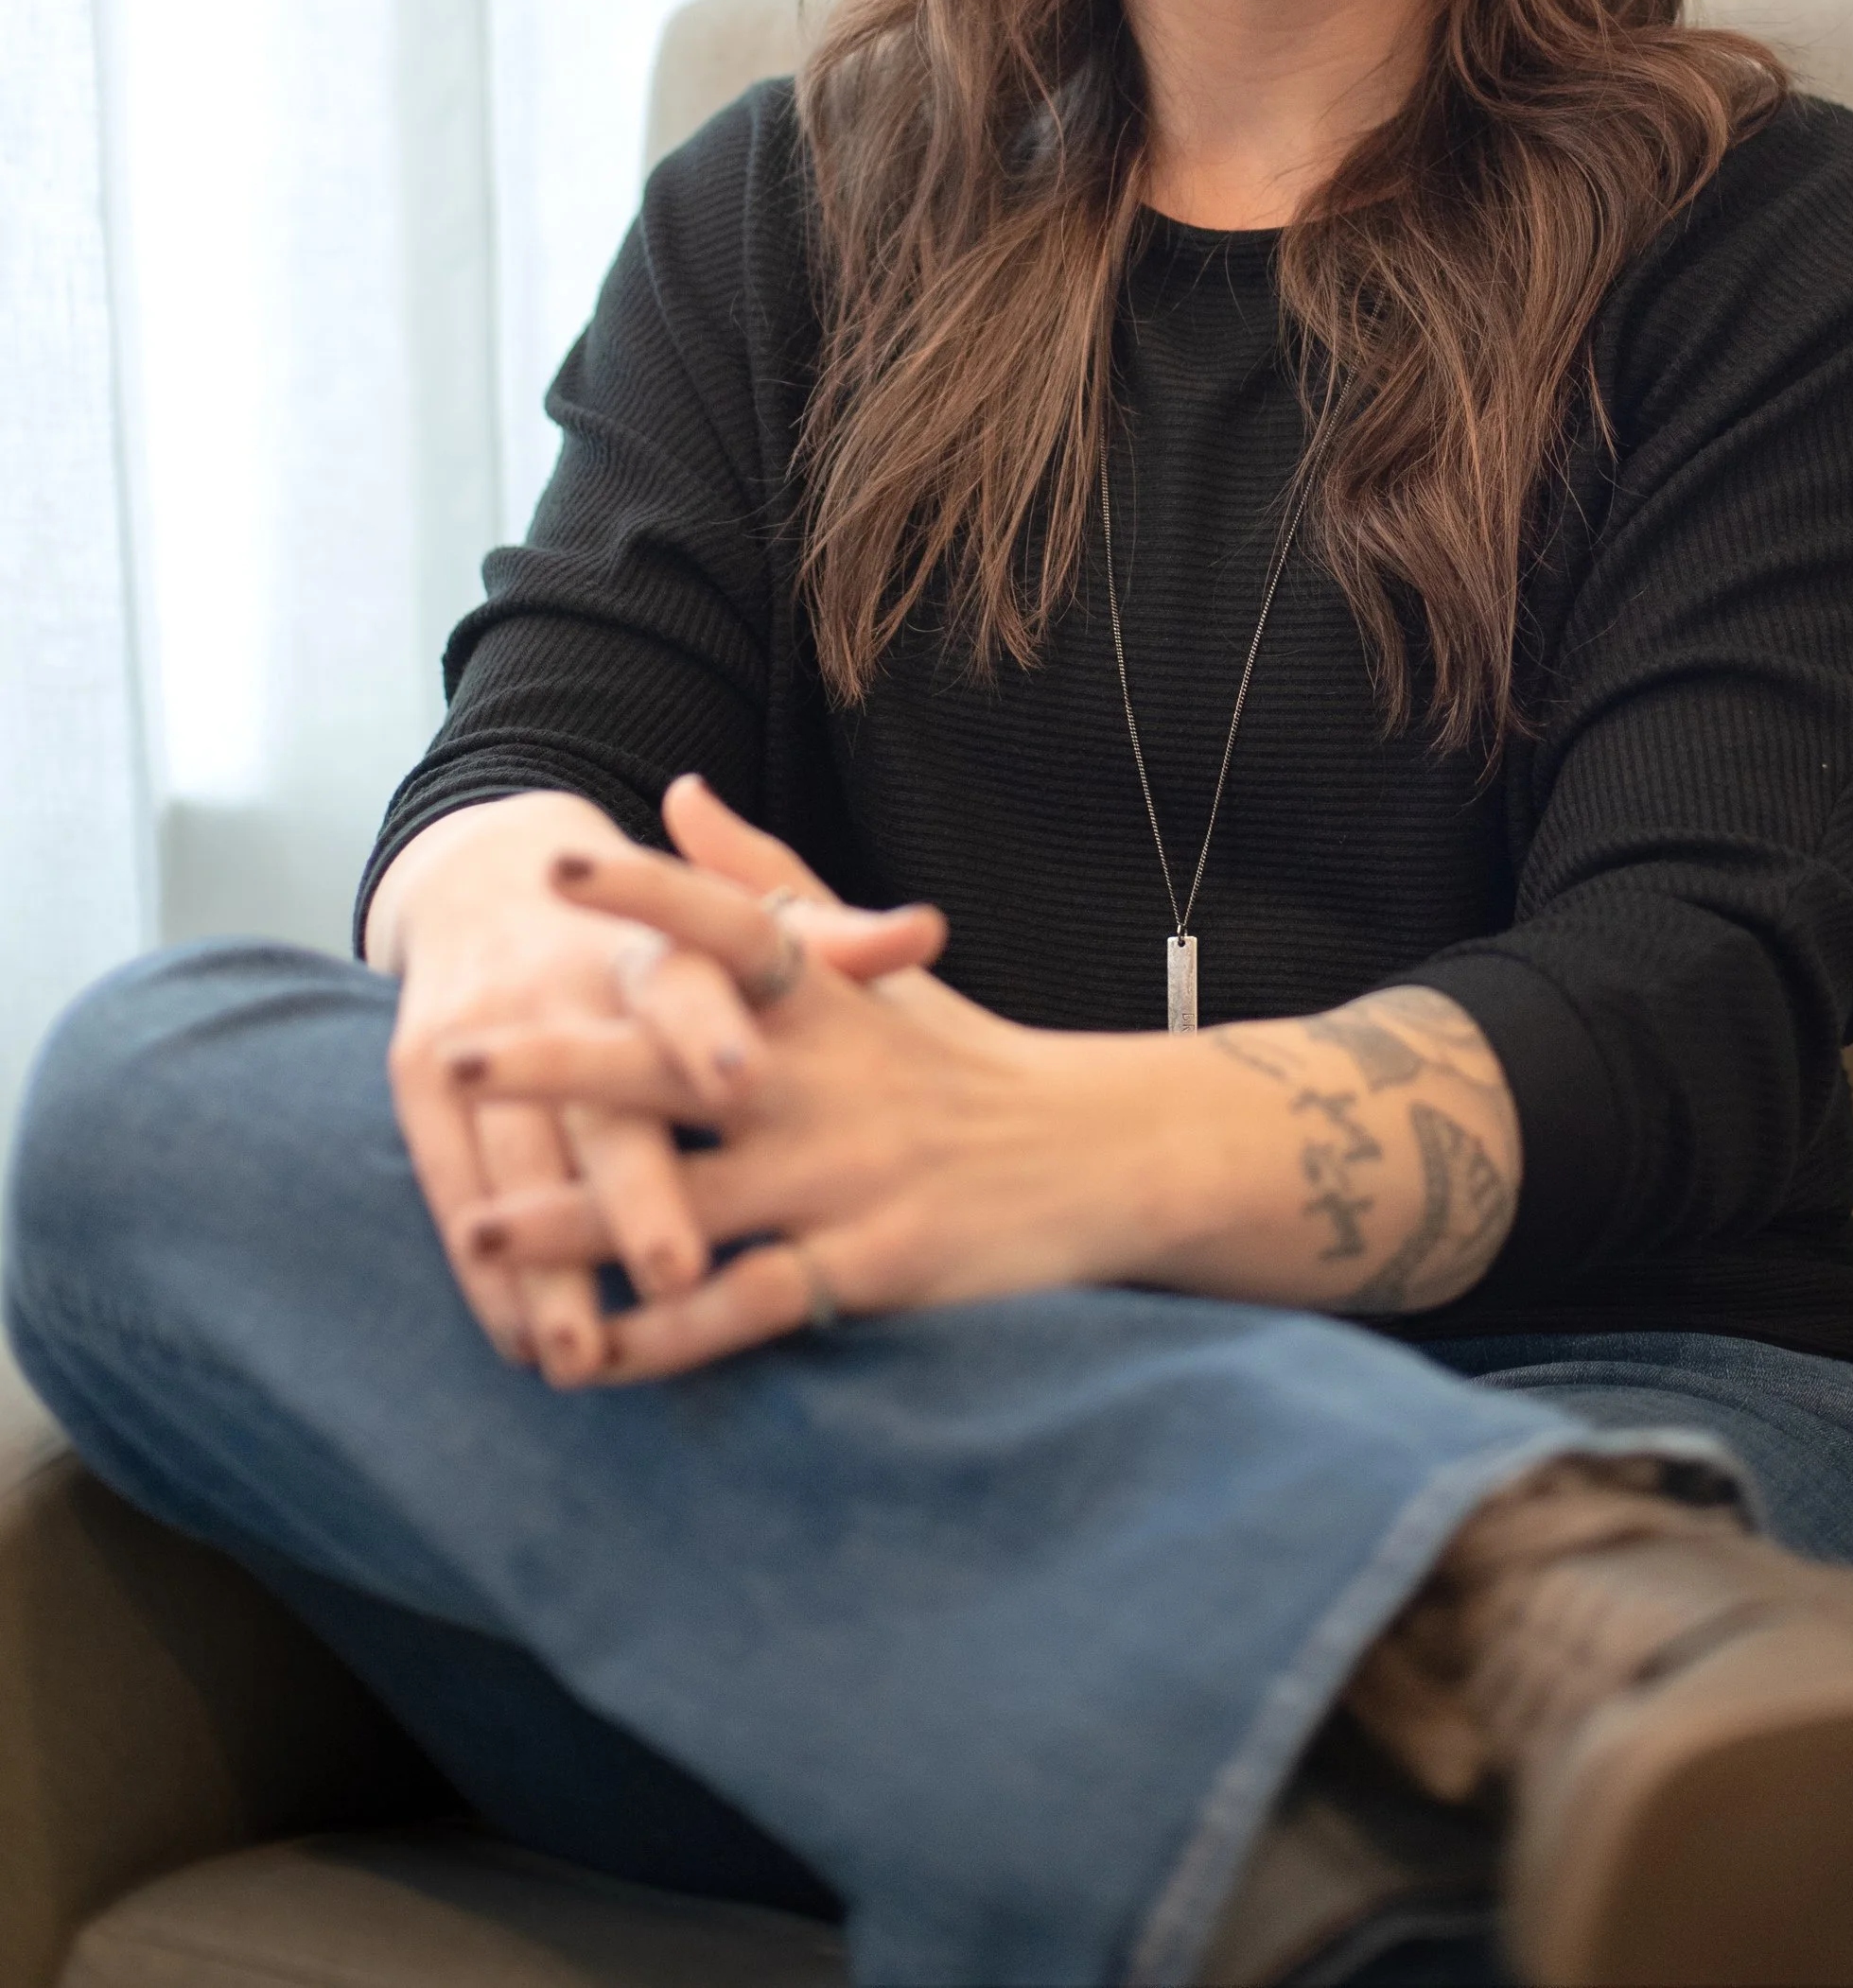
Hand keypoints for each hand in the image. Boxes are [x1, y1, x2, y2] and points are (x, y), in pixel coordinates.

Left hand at [435, 795, 1162, 1379]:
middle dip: (566, 1063)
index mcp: (824, 998)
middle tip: (460, 1054)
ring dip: (575, 1225)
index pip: (731, 926)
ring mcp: (844, 1177)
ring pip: (689, 1202)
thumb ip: (764, 884)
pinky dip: (659, 1339)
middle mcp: (826, 1080)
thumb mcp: (867, 971)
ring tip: (472, 1234)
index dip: (646, 894)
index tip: (554, 863)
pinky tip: (583, 1358)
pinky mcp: (865, 1267)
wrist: (1096, 1156)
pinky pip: (742, 1310)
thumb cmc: (957, 1054)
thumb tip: (678, 790)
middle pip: (681, 1066)